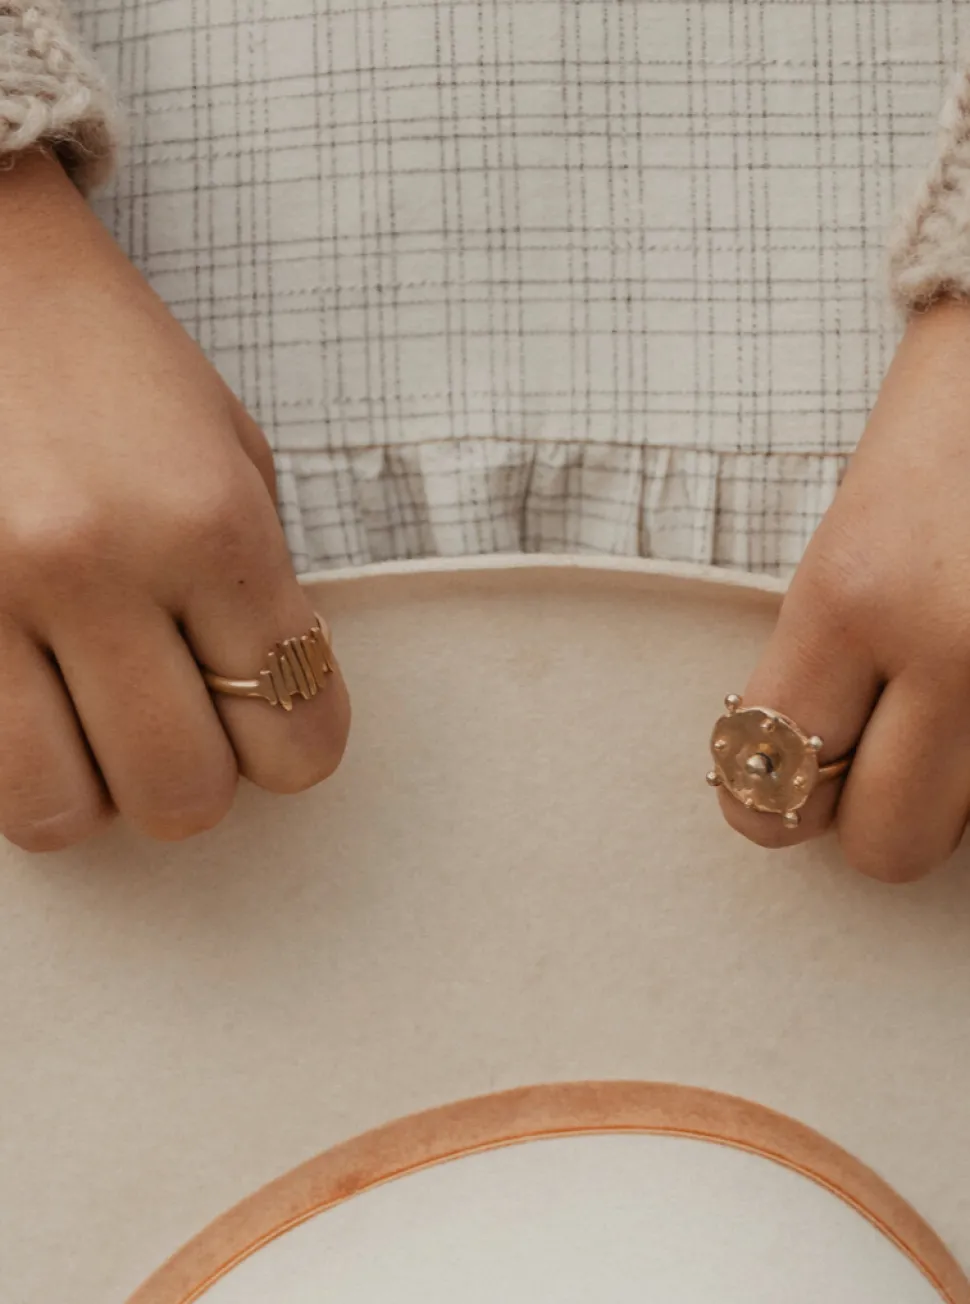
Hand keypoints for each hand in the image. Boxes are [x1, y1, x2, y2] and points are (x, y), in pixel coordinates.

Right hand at [0, 151, 349, 851]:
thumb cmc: (112, 358)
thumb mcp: (228, 447)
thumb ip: (259, 581)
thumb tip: (271, 696)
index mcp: (211, 521)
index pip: (296, 724)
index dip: (299, 748)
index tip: (281, 730)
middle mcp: (100, 566)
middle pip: (183, 792)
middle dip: (198, 782)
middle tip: (183, 727)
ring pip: (65, 812)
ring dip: (98, 789)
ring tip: (96, 724)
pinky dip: (21, 760)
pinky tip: (34, 700)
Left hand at [720, 298, 969, 881]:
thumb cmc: (939, 434)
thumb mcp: (841, 541)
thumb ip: (813, 663)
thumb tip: (794, 780)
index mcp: (847, 595)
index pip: (768, 786)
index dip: (767, 798)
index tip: (790, 768)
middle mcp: (951, 647)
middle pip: (885, 850)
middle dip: (874, 809)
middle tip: (882, 743)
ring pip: (968, 836)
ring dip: (951, 788)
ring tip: (948, 696)